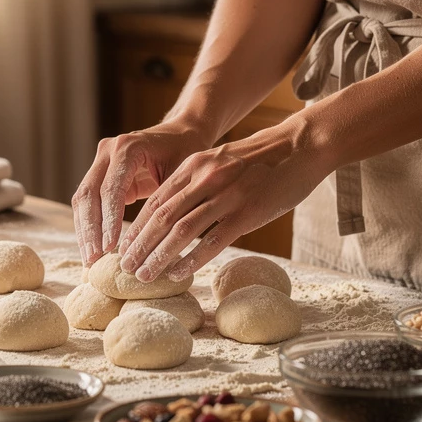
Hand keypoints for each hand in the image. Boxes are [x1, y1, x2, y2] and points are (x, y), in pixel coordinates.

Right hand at [71, 121, 211, 264]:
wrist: (182, 132)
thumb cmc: (187, 152)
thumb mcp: (182, 175)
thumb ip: (167, 201)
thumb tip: (159, 241)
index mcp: (127, 147)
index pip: (111, 189)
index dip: (108, 221)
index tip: (109, 248)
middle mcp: (107, 151)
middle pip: (87, 194)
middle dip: (90, 230)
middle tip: (93, 260)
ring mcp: (100, 161)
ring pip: (82, 200)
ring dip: (85, 231)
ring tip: (90, 260)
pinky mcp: (100, 174)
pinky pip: (88, 202)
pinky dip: (90, 226)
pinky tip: (93, 249)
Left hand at [119, 118, 329, 282]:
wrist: (299, 147)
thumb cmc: (259, 160)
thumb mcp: (218, 162)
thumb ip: (195, 183)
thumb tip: (171, 213)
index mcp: (194, 166)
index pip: (155, 200)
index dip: (135, 226)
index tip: (122, 248)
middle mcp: (205, 178)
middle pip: (161, 216)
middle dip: (139, 245)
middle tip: (125, 267)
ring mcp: (226, 196)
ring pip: (181, 230)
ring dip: (158, 255)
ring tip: (144, 275)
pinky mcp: (247, 212)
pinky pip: (213, 240)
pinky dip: (192, 258)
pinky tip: (178, 273)